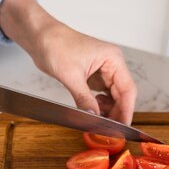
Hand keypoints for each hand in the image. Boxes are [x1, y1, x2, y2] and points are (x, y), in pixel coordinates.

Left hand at [0, 0, 135, 123]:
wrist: (41, 38)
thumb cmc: (56, 45)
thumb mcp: (71, 75)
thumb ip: (84, 98)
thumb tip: (93, 117)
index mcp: (113, 59)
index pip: (127, 89)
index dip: (126, 110)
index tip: (122, 127)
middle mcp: (111, 65)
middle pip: (122, 95)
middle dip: (116, 113)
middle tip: (108, 130)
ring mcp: (103, 71)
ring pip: (113, 98)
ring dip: (107, 111)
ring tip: (98, 121)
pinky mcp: (93, 77)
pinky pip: (102, 96)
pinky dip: (99, 107)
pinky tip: (92, 111)